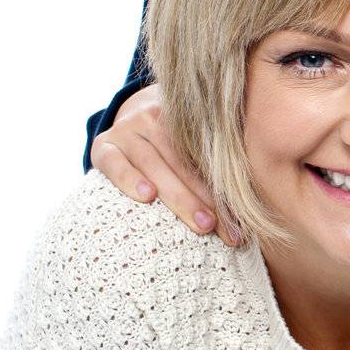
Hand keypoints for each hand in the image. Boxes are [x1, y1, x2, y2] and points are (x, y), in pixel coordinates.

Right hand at [89, 84, 240, 244]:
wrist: (125, 121)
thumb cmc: (169, 146)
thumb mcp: (189, 146)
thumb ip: (212, 168)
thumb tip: (247, 213)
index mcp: (185, 119)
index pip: (208, 158)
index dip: (226, 192)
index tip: (241, 225)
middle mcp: (155, 118)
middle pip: (186, 164)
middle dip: (208, 201)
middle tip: (225, 231)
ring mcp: (127, 130)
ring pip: (156, 164)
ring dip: (180, 197)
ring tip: (201, 224)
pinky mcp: (102, 146)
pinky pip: (114, 163)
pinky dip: (130, 178)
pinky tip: (147, 196)